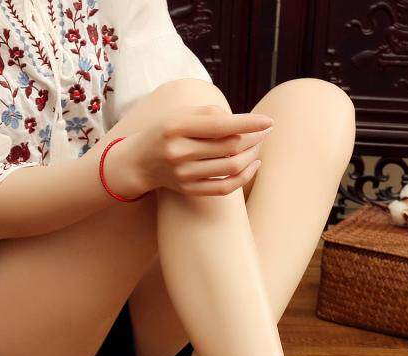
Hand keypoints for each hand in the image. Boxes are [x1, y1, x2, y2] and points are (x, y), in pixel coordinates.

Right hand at [104, 106, 273, 197]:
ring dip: (251, 156)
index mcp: (176, 127)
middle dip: (254, 138)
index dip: (249, 124)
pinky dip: (244, 177)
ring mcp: (184, 174)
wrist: (138, 162)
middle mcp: (179, 152)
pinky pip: (225, 188)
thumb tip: (241, 122)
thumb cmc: (165, 131)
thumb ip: (209, 114)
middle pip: (230, 147)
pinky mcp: (189, 190)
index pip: (221, 126)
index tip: (268, 121)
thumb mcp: (179, 114)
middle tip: (265, 131)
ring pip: (231, 167)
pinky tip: (252, 165)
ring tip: (258, 146)